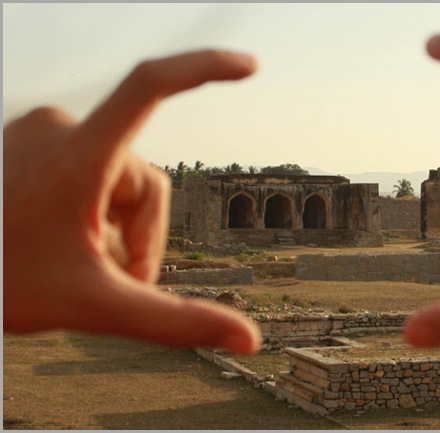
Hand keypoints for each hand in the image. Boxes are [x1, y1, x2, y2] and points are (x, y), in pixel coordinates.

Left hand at [4, 50, 260, 354]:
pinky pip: (96, 171)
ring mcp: (45, 134)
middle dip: (142, 237)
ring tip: (85, 261)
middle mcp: (59, 128)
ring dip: (120, 228)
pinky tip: (71, 238)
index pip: (150, 87)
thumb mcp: (96, 305)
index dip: (204, 69)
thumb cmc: (4, 287)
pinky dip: (99, 210)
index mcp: (77, 155)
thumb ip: (177, 322)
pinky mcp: (38, 143)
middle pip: (145, 181)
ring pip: (123, 180)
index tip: (248, 67)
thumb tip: (250, 340)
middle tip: (109, 278)